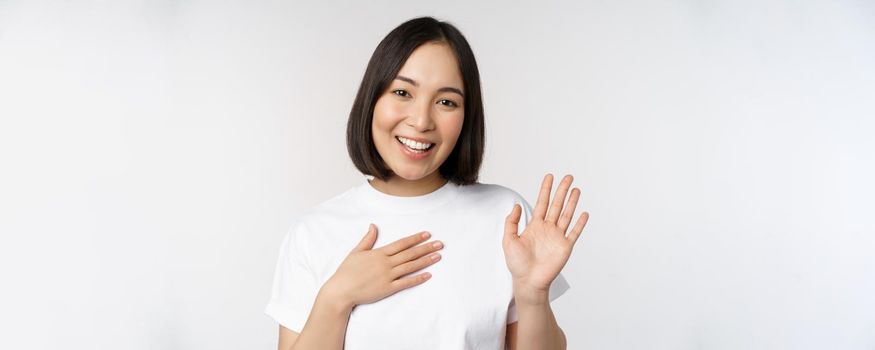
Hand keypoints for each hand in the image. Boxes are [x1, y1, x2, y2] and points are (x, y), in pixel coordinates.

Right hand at [323, 224, 443, 307]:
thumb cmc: (346, 272)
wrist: (341, 291)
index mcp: (379, 253)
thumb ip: (367, 239)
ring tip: (438, 256)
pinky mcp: (387, 289)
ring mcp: (387, 276)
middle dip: (426, 248)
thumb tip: (373, 225)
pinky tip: (428, 275)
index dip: (415, 238)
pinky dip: (417, 279)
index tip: (427, 234)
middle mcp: (385, 263)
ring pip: (410, 266)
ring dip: (425, 261)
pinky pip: (405, 283)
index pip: (401, 243)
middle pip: (410, 253)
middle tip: (440, 244)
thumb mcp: (356, 252)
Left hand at [502, 173, 589, 294]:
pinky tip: (584, 213)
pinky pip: (574, 232)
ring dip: (572, 202)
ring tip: (576, 189)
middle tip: (568, 177)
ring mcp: (557, 237)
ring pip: (567, 215)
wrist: (528, 281)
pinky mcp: (565, 247)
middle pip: (557, 205)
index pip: (542, 203)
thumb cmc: (517, 264)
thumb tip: (517, 206)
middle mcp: (548, 229)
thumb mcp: (508, 239)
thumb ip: (511, 222)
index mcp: (535, 226)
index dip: (545, 190)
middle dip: (562, 191)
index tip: (550, 177)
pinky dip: (580, 223)